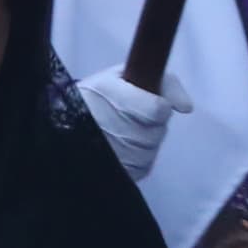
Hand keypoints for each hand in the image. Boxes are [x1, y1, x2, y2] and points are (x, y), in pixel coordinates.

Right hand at [74, 66, 190, 185]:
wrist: (60, 124)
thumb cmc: (96, 98)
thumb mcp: (123, 76)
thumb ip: (164, 83)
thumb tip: (187, 107)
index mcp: (113, 96)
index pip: (159, 111)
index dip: (158, 107)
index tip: (147, 105)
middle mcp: (111, 127)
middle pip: (155, 133)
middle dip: (150, 126)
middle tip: (131, 119)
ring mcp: (112, 152)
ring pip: (150, 151)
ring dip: (143, 143)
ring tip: (123, 134)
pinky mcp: (114, 171)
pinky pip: (141, 167)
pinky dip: (137, 159)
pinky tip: (121, 148)